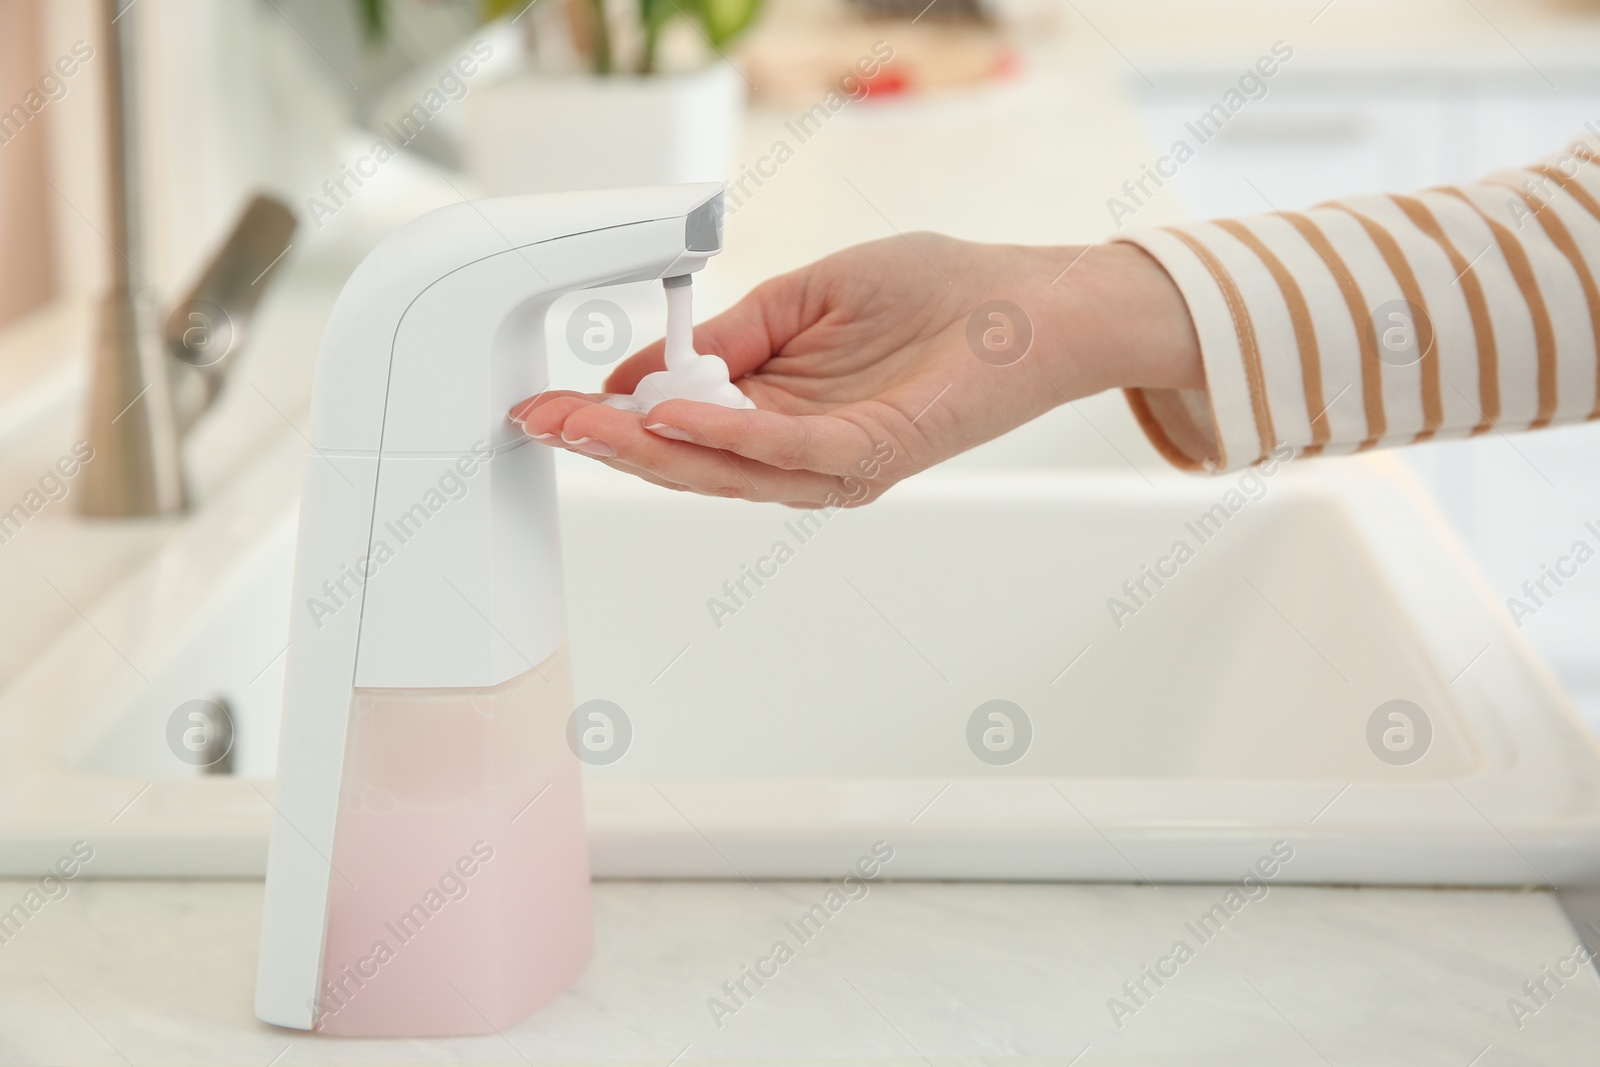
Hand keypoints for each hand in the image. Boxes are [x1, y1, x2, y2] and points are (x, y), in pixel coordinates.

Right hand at [510, 235, 1200, 507]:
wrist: (1031, 303)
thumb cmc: (935, 295)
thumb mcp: (802, 298)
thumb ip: (729, 334)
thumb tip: (651, 365)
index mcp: (778, 417)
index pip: (678, 430)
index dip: (611, 418)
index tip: (550, 402)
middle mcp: (801, 454)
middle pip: (687, 461)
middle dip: (607, 441)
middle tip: (540, 420)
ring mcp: (837, 463)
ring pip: (723, 467)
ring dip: (646, 447)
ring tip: (581, 423)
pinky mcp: (874, 452)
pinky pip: (787, 452)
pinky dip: (726, 434)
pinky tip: (671, 413)